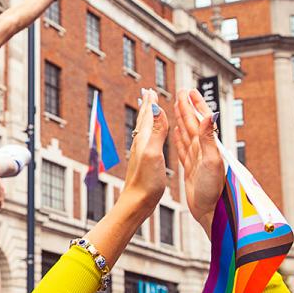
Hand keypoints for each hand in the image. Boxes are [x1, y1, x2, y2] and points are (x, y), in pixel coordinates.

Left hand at [117, 88, 172, 215]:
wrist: (136, 202)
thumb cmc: (146, 181)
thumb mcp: (154, 153)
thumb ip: (157, 131)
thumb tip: (156, 108)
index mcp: (144, 139)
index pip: (148, 116)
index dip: (150, 103)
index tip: (150, 90)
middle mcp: (140, 144)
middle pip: (143, 120)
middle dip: (146, 106)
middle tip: (146, 93)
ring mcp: (140, 154)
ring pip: (143, 130)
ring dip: (145, 117)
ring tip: (146, 109)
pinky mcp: (143, 163)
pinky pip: (145, 141)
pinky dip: (148, 133)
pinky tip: (147, 137)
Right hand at [170, 88, 223, 230]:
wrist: (211, 212)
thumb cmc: (214, 190)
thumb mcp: (211, 161)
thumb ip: (208, 138)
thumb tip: (209, 115)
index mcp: (208, 146)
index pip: (201, 119)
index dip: (196, 104)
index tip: (190, 91)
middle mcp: (203, 150)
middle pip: (193, 123)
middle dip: (187, 107)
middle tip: (181, 92)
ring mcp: (197, 159)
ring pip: (187, 134)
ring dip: (183, 120)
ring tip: (177, 107)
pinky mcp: (191, 169)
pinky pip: (183, 149)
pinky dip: (179, 139)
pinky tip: (177, 132)